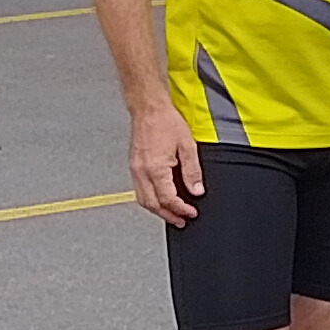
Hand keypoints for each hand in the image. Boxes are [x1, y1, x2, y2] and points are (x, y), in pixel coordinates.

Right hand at [128, 103, 204, 227]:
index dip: (181, 209)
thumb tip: (197, 190)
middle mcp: (142, 171)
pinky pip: (139, 190)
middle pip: (152, 204)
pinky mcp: (133, 166)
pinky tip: (159, 199)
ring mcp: (135, 169)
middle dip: (168, 215)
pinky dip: (150, 199)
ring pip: (143, 200)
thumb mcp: (187, 146)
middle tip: (181, 220)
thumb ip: (192, 171)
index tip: (191, 212)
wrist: (149, 109)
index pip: (168, 199)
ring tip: (171, 214)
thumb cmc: (166, 122)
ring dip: (157, 210)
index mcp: (155, 168)